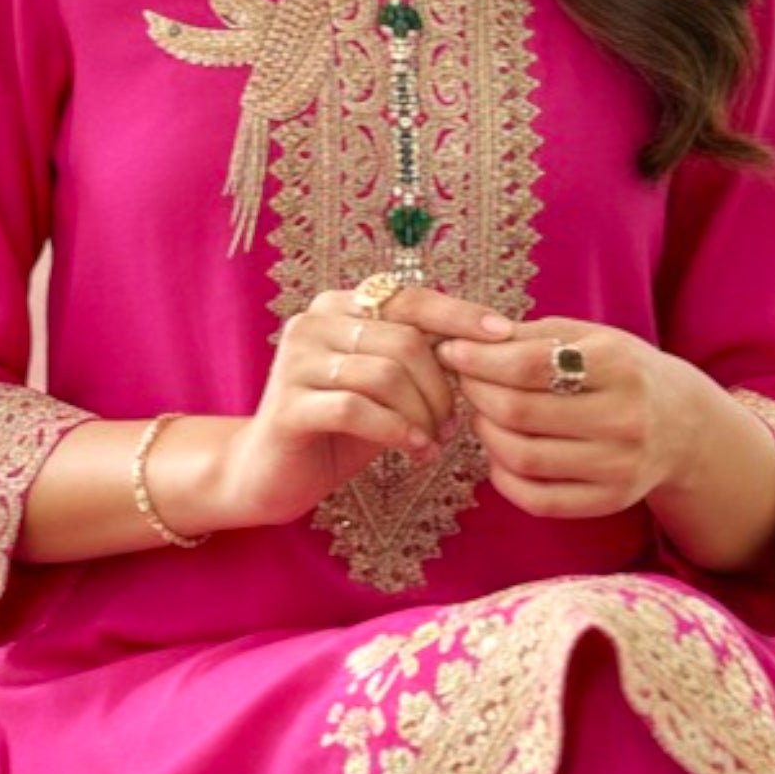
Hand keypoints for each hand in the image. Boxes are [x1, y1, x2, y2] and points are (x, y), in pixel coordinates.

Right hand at [220, 284, 517, 528]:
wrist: (270, 475)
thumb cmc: (340, 429)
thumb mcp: (387, 388)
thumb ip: (420, 360)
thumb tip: (487, 345)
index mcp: (339, 306)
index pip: (411, 298)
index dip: (460, 315)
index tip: (504, 333)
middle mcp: (313, 323)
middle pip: (404, 340)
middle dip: (441, 387)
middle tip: (452, 425)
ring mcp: (295, 361)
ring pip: (385, 374)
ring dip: (422, 414)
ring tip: (432, 442)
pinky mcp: (288, 405)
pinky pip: (357, 408)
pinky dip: (397, 431)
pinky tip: (414, 451)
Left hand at [430, 312, 707, 521]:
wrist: (683, 426)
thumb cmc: (624, 372)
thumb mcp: (592, 338)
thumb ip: (534, 337)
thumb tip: (468, 339)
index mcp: (619, 365)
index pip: (530, 365)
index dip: (481, 360)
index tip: (453, 351)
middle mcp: (623, 418)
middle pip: (520, 412)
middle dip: (478, 394)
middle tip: (465, 382)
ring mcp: (618, 465)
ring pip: (523, 457)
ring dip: (486, 434)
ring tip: (482, 415)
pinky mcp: (610, 500)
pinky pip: (538, 499)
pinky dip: (504, 479)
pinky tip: (499, 455)